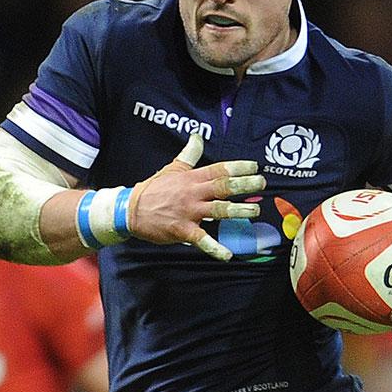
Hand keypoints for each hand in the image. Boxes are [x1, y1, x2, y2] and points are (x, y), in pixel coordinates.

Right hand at [125, 134, 262, 262]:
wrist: (130, 210)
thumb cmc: (154, 189)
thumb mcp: (172, 168)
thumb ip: (189, 154)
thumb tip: (197, 137)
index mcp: (191, 178)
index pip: (218, 169)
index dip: (238, 167)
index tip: (255, 166)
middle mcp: (192, 193)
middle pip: (222, 187)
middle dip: (243, 185)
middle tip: (261, 184)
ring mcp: (188, 212)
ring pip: (218, 210)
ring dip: (238, 211)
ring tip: (254, 211)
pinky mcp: (182, 231)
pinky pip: (202, 240)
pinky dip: (215, 248)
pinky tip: (228, 255)